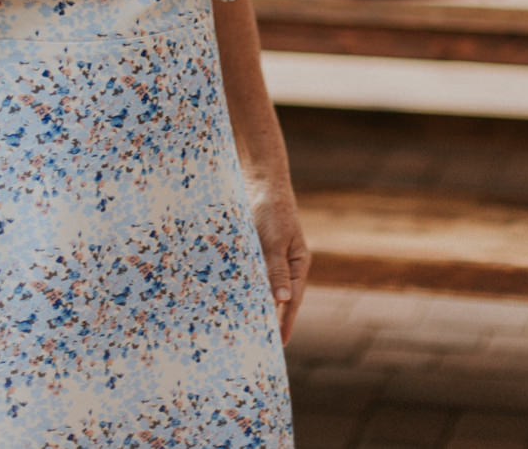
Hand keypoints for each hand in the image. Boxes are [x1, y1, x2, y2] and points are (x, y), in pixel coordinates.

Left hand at [249, 180, 309, 342]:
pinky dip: (241, 288)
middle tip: (260, 344)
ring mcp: (269, 260)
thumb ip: (276, 269)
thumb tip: (283, 299)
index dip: (286, 321)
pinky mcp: (253, 253)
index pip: (292, 299)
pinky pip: (248, 276)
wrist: (260, 183)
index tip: (281, 343)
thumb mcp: (275, 240)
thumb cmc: (272, 210)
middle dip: (269, 319)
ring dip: (253, 305)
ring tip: (243, 329)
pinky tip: (229, 301)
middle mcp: (285, 265)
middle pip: (277, 298)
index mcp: (298, 264)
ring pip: (261, 288)